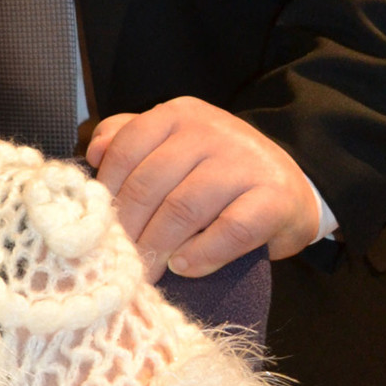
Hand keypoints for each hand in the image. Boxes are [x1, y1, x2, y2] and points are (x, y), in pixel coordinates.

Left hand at [85, 97, 322, 280]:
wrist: (291, 186)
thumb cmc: (216, 172)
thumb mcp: (173, 145)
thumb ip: (129, 140)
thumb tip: (94, 152)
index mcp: (178, 114)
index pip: (126, 150)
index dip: (106, 194)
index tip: (97, 227)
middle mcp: (211, 130)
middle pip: (150, 184)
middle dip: (127, 228)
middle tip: (117, 259)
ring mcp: (245, 162)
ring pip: (184, 208)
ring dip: (158, 246)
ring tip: (145, 270)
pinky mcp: (276, 197)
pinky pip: (231, 229)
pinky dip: (203, 253)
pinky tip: (184, 267)